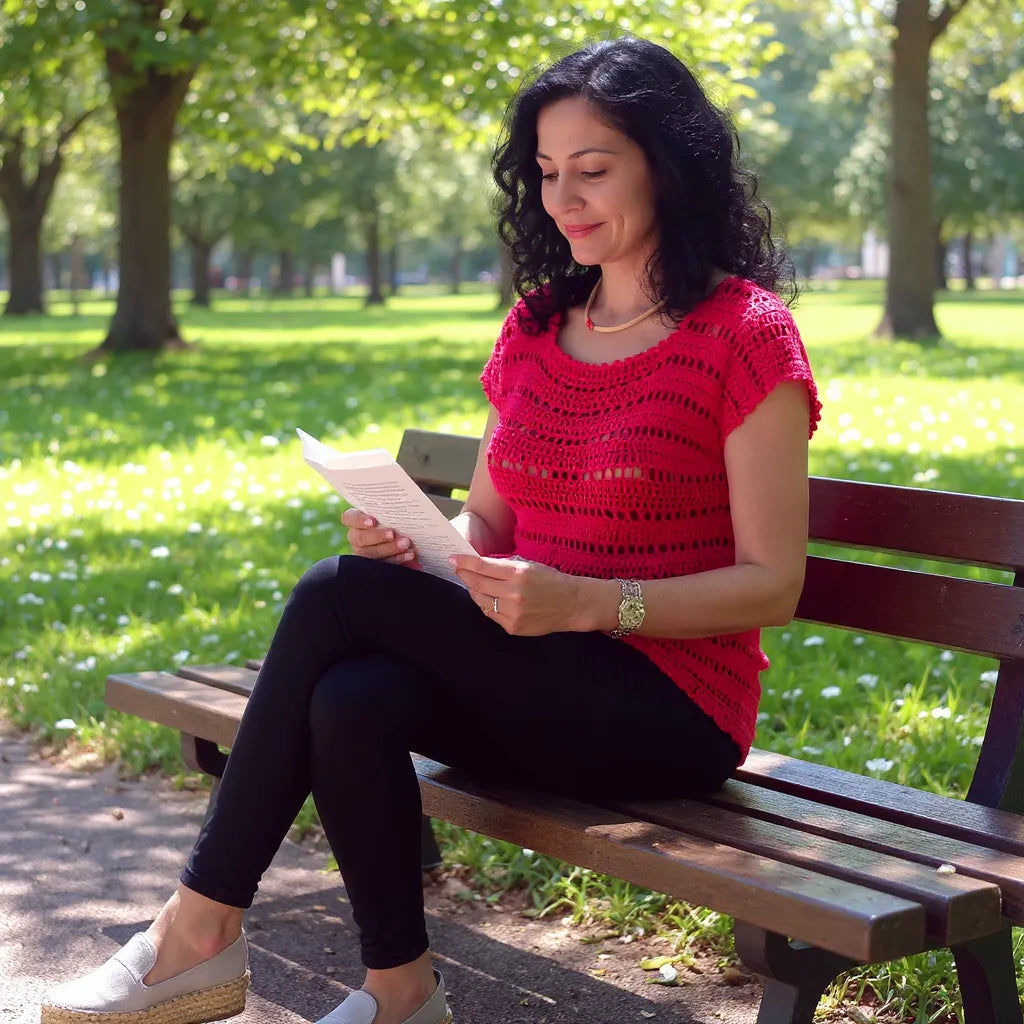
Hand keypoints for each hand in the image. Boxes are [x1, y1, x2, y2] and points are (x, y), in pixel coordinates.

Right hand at [341, 508, 418, 565]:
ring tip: (406, 544)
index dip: (359, 520)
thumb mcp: (387, 512)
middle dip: (378, 536)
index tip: (372, 521)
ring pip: (371, 553)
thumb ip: (387, 510)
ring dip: (390, 549)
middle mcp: (356, 536)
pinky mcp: (374, 563)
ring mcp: (363, 552)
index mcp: (355, 520)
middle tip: (392, 534)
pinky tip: (409, 554)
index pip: (349, 518)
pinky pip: (383, 563)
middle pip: (361, 538)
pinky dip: (397, 559)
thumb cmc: (391, 518)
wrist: (400, 534)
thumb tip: (397, 502)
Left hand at [449, 553, 583, 635]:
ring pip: (481, 601)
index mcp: (519, 574)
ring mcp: (512, 613)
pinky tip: (489, 599)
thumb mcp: (529, 565)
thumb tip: (478, 564)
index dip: (465, 562)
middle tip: (458, 570)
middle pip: (477, 584)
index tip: (453, 559)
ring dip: (474, 591)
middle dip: (465, 575)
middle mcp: (514, 594)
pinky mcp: (512, 627)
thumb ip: (504, 566)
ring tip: (473, 584)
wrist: (571, 604)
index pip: (483, 566)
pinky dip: (487, 605)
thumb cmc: (551, 581)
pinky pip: (491, 614)